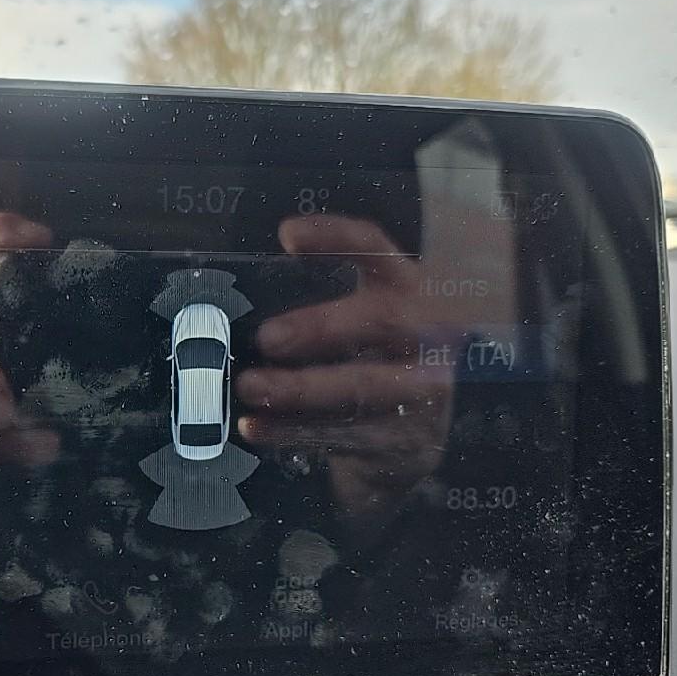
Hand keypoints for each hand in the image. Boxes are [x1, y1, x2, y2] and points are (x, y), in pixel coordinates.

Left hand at [235, 214, 453, 514]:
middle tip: (267, 338)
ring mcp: (426, 390)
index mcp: (413, 292)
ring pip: (360, 387)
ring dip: (298, 389)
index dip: (337, 238)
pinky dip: (295, 432)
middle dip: (321, 327)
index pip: (378, 252)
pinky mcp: (407, 439)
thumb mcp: (374, 324)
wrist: (428, 435)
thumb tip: (248, 312)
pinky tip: (256, 426)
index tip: (288, 236)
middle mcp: (428, 335)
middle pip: (383, 320)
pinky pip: (346, 434)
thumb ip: (331, 309)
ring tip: (250, 387)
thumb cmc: (384, 362)